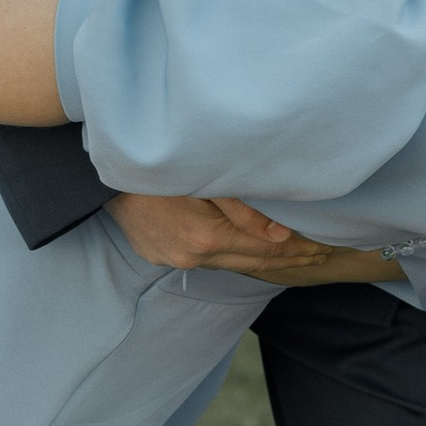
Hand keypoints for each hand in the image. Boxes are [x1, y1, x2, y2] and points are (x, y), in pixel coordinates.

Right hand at [107, 192, 402, 286]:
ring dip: (266, 258)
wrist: (97, 168)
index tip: (328, 245)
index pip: (266, 250)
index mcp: (203, 238)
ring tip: (300, 253)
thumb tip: (281, 232)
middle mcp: (190, 255)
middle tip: (325, 254)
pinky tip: (253, 248)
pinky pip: (210, 258)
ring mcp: (173, 258)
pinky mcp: (160, 254)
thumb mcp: (202, 176)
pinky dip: (237, 253)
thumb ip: (244, 205)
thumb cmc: (155, 163)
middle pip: (253, 262)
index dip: (299, 248)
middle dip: (291, 259)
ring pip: (232, 262)